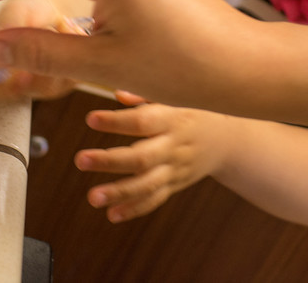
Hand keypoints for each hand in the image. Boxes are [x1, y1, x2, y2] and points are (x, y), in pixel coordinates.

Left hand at [75, 92, 233, 222]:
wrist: (227, 139)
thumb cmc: (194, 109)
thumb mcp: (176, 95)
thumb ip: (146, 94)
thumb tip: (118, 93)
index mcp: (172, 119)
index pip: (143, 121)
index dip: (117, 121)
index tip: (91, 119)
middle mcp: (173, 147)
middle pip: (141, 157)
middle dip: (110, 161)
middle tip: (80, 160)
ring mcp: (174, 169)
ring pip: (146, 185)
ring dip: (119, 192)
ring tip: (93, 197)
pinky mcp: (174, 185)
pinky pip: (154, 199)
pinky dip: (134, 209)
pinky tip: (111, 214)